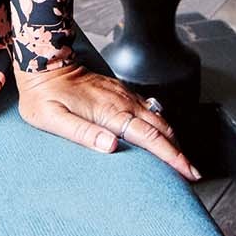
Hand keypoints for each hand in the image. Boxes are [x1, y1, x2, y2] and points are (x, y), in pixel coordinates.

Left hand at [14, 61, 198, 181]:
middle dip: (179, 152)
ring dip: (172, 139)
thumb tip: (110, 146)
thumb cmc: (43, 94)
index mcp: (109, 112)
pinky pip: (148, 109)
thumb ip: (82, 133)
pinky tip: (161, 134)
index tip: (188, 172)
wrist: (43, 61)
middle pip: (161, 129)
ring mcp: (121, 94)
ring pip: (157, 118)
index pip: (149, 138)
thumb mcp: (53, 119)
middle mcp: (121, 101)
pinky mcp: (118, 91)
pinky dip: (160, 125)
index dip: (172, 156)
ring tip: (181, 160)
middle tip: (192, 174)